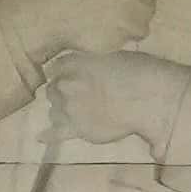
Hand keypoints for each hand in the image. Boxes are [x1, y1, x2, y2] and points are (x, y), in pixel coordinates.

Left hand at [49, 42, 182, 147]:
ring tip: (76, 113)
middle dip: (62, 92)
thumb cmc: (139, 72)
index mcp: (74, 63)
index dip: (62, 72)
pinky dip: (48, 136)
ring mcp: (69, 109)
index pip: (57, 67)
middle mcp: (65, 85)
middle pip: (53, 90)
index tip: (67, 75)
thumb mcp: (113, 54)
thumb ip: (94, 60)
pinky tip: (41, 137)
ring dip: (61, 110)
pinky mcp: (77, 129)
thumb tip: (92, 64)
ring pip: (54, 111)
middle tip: (77, 95)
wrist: (149, 99)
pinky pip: (56, 134)